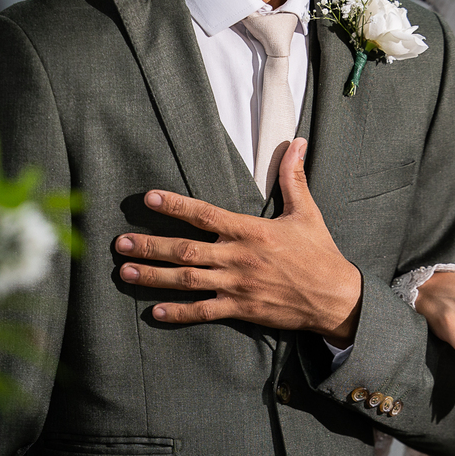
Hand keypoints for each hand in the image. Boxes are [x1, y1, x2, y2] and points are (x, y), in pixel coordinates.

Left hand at [115, 138, 362, 346]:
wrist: (334, 297)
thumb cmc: (319, 254)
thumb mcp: (307, 213)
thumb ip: (293, 178)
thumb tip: (296, 141)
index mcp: (250, 231)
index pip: (205, 214)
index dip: (176, 205)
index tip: (149, 198)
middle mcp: (238, 258)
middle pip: (185, 250)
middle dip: (150, 245)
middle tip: (120, 243)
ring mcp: (237, 285)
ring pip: (187, 280)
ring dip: (153, 276)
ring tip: (125, 272)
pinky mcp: (241, 309)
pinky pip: (204, 312)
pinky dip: (179, 313)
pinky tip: (155, 312)